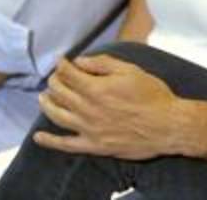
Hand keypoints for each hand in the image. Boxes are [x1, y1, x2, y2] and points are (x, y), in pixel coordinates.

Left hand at [33, 54, 187, 159]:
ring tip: (44, 97)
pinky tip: (39, 136)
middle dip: (54, 81)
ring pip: (57, 115)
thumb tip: (81, 61)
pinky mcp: (94, 146)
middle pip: (60, 92)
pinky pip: (66, 144)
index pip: (69, 74)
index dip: (62, 65)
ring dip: (46, 104)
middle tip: (55, 77)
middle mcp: (87, 109)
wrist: (168, 125)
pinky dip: (50, 141)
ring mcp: (89, 129)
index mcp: (96, 88)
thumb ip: (104, 64)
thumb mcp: (132, 70)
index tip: (62, 61)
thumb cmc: (153, 96)